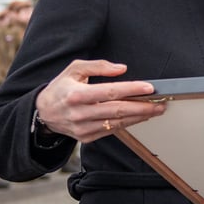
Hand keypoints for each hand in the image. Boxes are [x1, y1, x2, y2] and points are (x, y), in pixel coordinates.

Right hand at [35, 59, 165, 142]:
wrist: (43, 113)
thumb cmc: (61, 88)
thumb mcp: (74, 69)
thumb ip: (98, 66)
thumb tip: (122, 69)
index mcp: (77, 94)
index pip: (110, 92)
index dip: (132, 89)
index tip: (149, 88)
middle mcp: (80, 113)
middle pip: (118, 110)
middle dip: (143, 107)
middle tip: (161, 103)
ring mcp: (83, 127)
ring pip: (117, 123)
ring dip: (139, 117)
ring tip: (156, 110)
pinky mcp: (86, 137)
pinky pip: (112, 131)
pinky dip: (128, 124)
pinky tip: (139, 117)